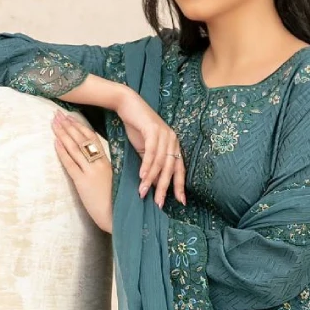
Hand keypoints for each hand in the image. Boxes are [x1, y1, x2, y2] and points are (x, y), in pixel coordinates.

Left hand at [51, 109, 112, 232]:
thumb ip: (105, 169)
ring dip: (63, 134)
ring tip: (54, 122)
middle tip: (57, 114)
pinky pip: (70, 164)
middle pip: (81, 139)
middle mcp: (99, 164)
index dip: (80, 126)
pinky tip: (55, 142)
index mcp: (107, 162)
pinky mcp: (83, 183)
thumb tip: (95, 161)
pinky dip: (62, 152)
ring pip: (75, 148)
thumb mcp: (114, 181)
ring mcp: (90, 173)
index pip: (92, 139)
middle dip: (68, 125)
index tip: (71, 117)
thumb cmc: (117, 203)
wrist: (118, 218)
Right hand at [114, 88, 186, 208]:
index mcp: (174, 145)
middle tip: (158, 203)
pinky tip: (142, 177)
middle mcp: (173, 140)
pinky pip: (151, 152)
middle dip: (164, 188)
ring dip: (151, 179)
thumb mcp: (146, 150)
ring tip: (143, 192)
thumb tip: (153, 185)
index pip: (179, 169)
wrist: (128, 105)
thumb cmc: (137, 128)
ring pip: (160, 162)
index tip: (180, 202)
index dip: (180, 186)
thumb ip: (152, 165)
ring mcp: (165, 134)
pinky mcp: (153, 130)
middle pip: (170, 169)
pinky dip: (147, 165)